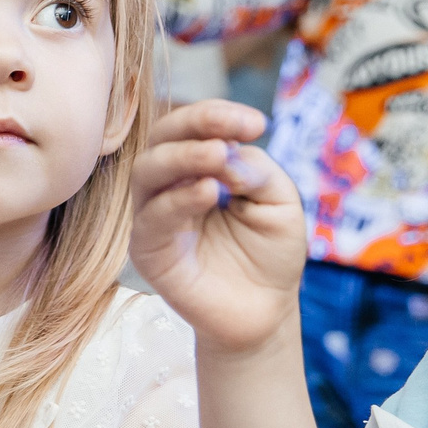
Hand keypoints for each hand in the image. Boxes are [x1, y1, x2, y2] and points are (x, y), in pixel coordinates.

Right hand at [129, 99, 302, 357]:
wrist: (265, 311)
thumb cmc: (270, 253)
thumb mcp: (280, 201)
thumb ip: (256, 171)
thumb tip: (227, 154)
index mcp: (198, 168)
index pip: (192, 128)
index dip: (216, 116)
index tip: (255, 123)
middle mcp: (169, 187)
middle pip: (161, 140)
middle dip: (194, 127)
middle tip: (230, 136)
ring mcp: (154, 218)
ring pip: (147, 172)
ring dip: (182, 157)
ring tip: (218, 155)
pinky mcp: (148, 251)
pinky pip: (152, 218)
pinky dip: (178, 200)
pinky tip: (208, 192)